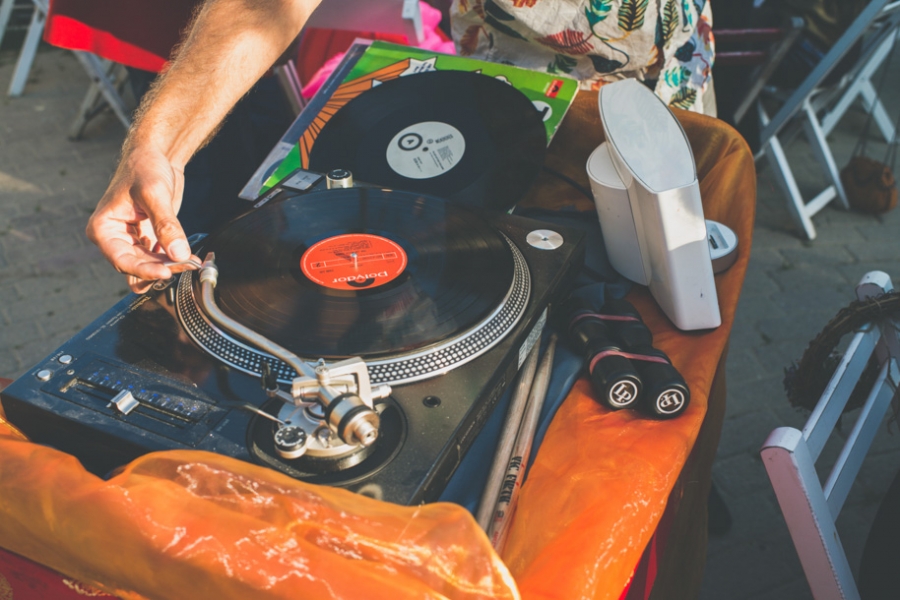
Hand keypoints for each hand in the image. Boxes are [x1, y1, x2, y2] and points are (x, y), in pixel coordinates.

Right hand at [86, 143, 199, 292]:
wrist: (155, 155)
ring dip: (168, 267)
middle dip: (161, 268)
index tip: (166, 272)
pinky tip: (189, 258)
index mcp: (103, 228)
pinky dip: (172, 261)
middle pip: (136, 266)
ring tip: (191, 262)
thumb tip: (178, 254)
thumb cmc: (144, 167)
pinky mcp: (147, 239)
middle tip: (186, 264)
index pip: (121, 260)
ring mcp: (131, 240)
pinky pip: (158, 259)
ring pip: (148, 266)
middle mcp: (113, 238)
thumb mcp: (154, 194)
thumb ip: (166, 225)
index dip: (144, 270)